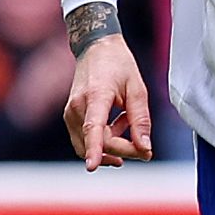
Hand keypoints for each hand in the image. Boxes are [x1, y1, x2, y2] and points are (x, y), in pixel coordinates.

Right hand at [62, 34, 153, 168]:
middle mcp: (78, 106)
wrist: (95, 48)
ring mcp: (70, 112)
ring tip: (127, 122)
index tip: (92, 166)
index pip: (93, 127)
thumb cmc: (118, 65)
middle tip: (144, 148)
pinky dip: (103, 138)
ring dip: (112, 144)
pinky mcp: (70, 116)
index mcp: (96, 96)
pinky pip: (86, 138)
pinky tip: (117, 123)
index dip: (94, 149)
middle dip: (122, 150)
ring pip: (89, 144)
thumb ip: (141, 121)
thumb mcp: (137, 89)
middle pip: (98, 142)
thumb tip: (144, 149)